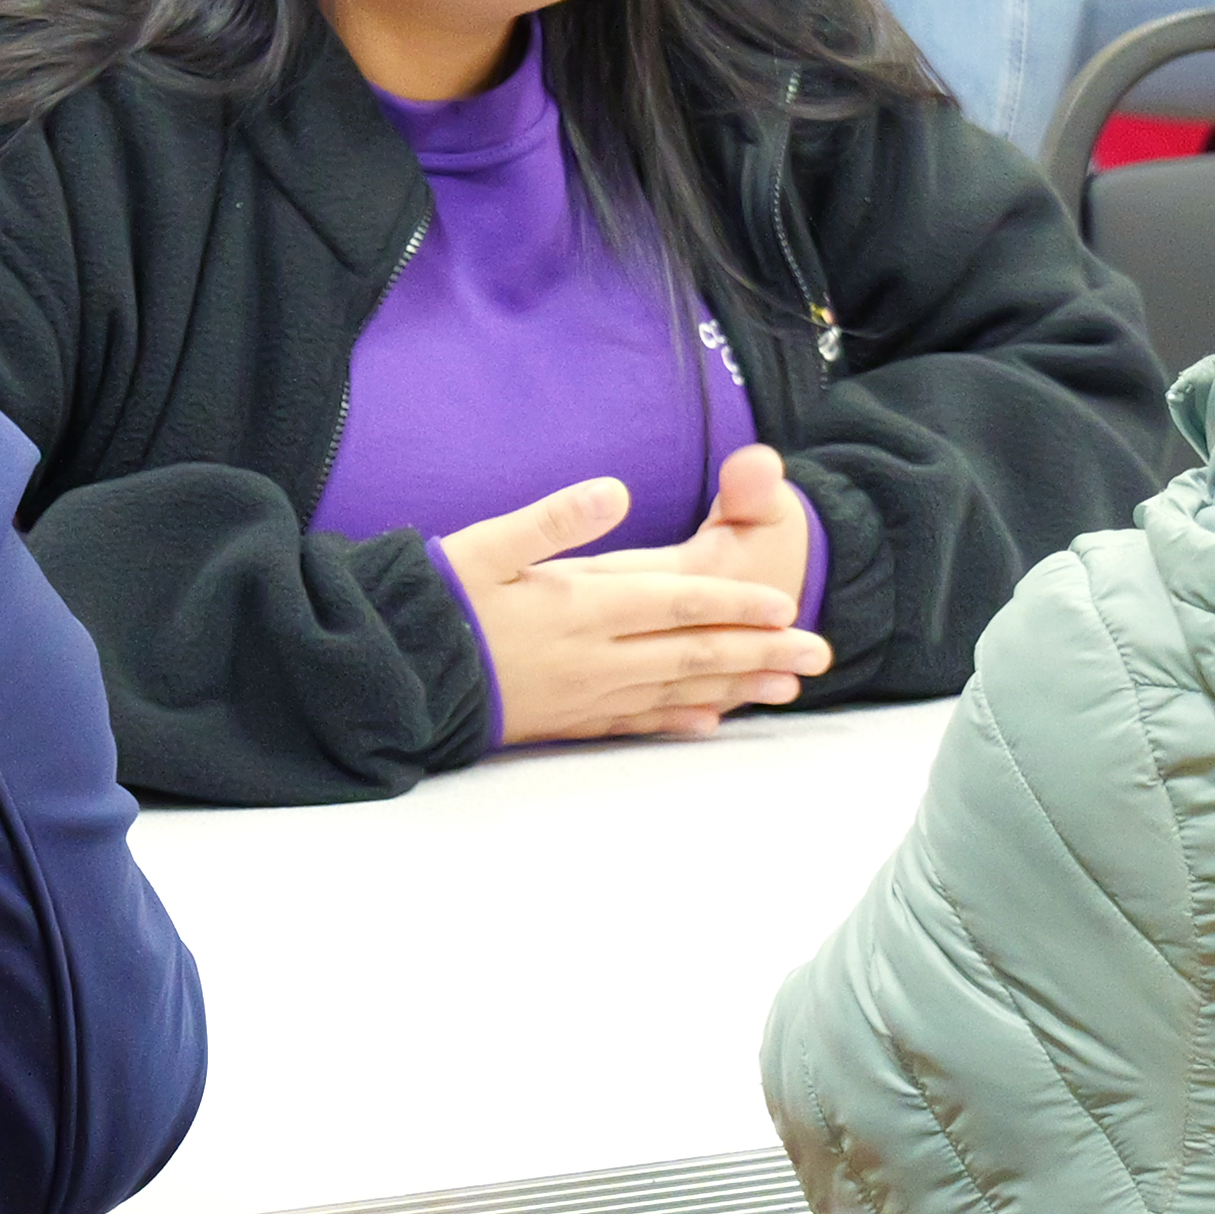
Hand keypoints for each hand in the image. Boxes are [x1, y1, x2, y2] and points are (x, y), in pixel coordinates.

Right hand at [436, 474, 831, 744]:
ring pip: (675, 692)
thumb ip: (553, 519)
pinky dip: (678, 721)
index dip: (734, 603)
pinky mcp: (566, 720)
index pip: (676, 603)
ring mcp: (583, 695)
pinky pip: (635, 722)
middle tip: (819, 657)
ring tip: (787, 690)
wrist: (395, 675)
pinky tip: (709, 722)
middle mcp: (594, 657)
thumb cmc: (437, 602)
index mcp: (580, 607)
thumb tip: (614, 490)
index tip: (785, 606)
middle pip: (693, 653)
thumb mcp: (488, 545)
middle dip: (760, 653)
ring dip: (736, 690)